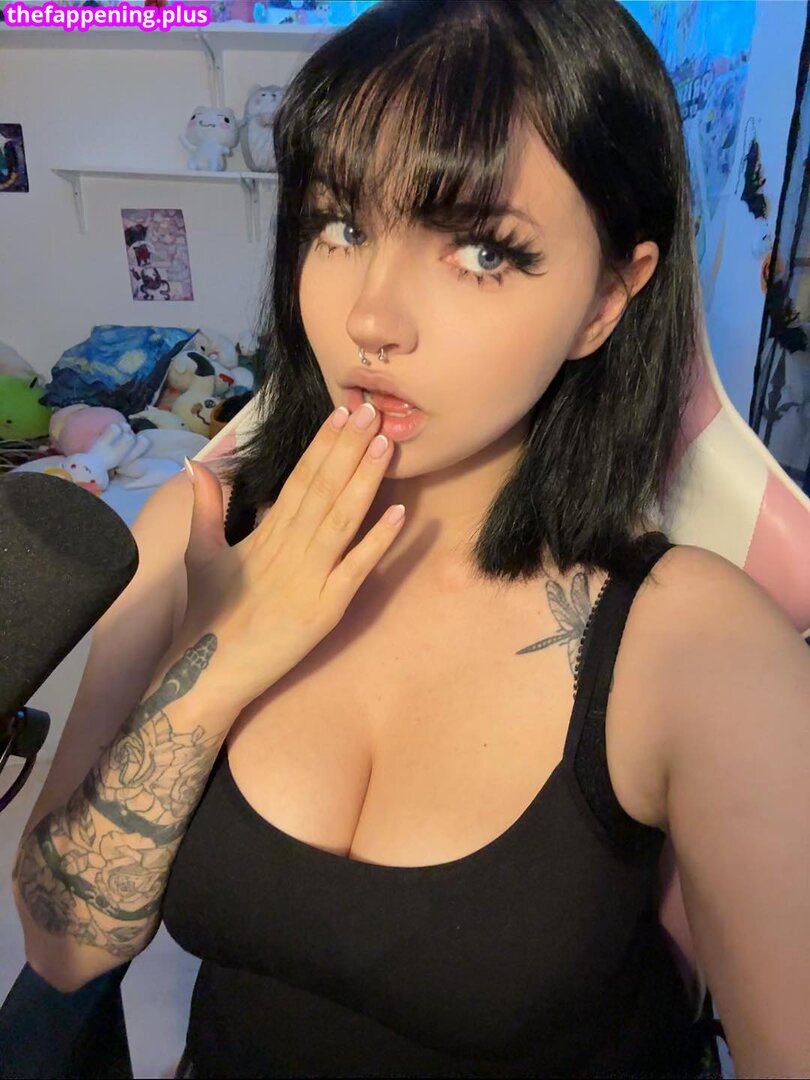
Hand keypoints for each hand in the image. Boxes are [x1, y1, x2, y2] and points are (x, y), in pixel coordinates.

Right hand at [178, 402, 403, 709]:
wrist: (206, 674)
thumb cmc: (208, 616)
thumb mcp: (200, 555)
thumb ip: (205, 508)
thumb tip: (197, 463)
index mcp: (265, 535)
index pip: (299, 479)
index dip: (323, 445)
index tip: (342, 413)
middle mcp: (288, 549)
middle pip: (323, 489)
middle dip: (348, 448)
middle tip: (373, 411)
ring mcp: (308, 579)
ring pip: (341, 520)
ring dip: (364, 481)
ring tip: (385, 444)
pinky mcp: (324, 609)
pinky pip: (355, 569)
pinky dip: (377, 542)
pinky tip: (400, 513)